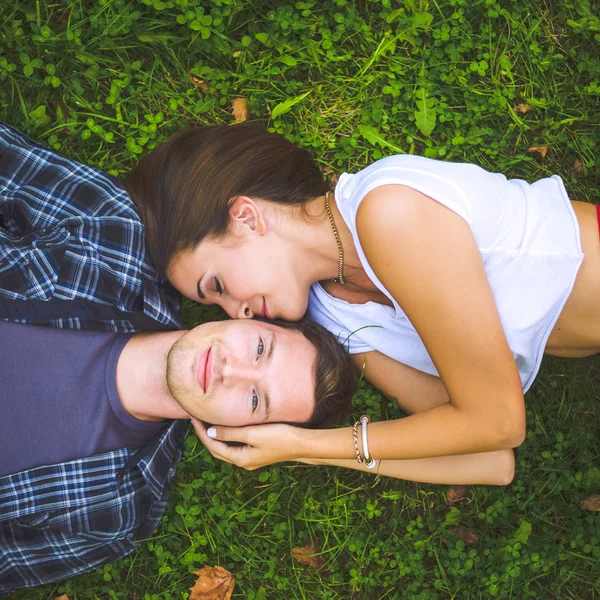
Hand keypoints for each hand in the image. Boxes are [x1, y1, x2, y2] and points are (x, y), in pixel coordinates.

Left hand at [190, 417, 307, 469]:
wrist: (302, 444)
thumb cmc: (279, 437)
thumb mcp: (253, 433)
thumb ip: (231, 433)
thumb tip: (211, 433)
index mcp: (240, 458)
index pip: (213, 445)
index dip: (202, 432)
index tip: (194, 418)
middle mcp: (243, 462)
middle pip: (217, 450)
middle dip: (205, 435)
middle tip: (196, 420)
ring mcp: (250, 459)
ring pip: (226, 448)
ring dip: (215, 437)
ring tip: (207, 422)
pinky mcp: (257, 453)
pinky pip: (235, 446)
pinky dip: (226, 437)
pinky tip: (227, 428)